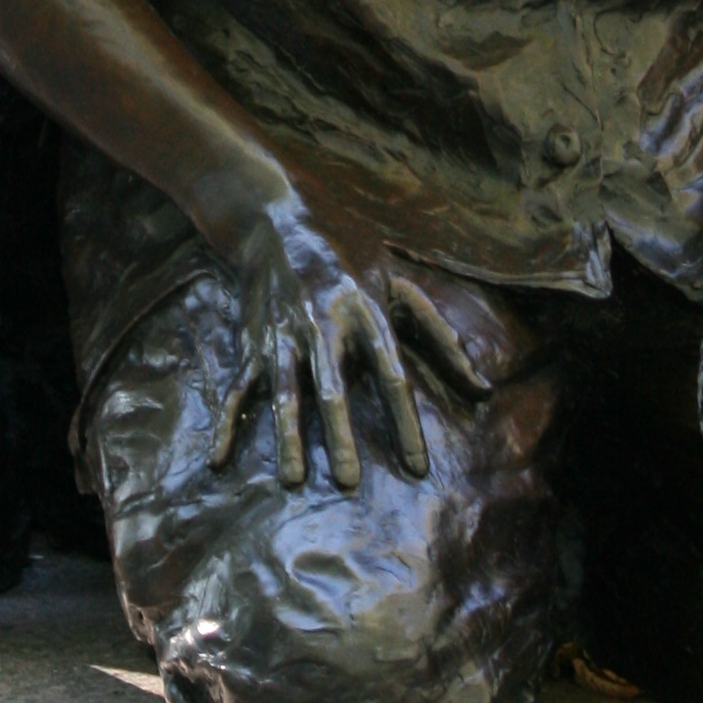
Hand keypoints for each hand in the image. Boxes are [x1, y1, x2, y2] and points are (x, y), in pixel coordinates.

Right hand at [205, 182, 488, 491]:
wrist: (276, 222)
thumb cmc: (350, 259)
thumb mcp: (399, 285)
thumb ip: (441, 338)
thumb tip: (485, 390)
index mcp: (365, 310)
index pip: (392, 373)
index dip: (406, 421)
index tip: (418, 467)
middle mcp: (322, 324)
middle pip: (333, 386)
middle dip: (339, 434)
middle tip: (349, 481)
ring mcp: (283, 335)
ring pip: (285, 392)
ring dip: (288, 436)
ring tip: (294, 480)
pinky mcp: (254, 343)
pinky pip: (239, 388)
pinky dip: (227, 424)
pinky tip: (218, 461)